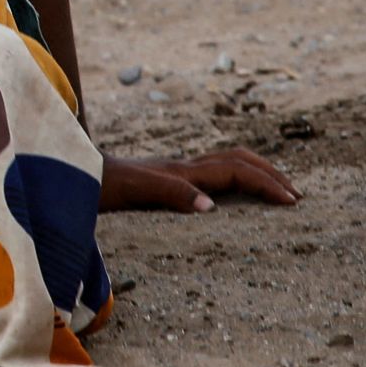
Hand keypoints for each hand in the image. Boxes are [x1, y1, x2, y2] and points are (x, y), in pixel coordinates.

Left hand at [101, 147, 298, 213]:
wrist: (68, 172)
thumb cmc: (96, 184)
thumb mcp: (131, 191)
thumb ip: (169, 193)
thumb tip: (212, 207)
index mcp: (181, 171)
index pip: (236, 171)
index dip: (266, 184)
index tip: (292, 203)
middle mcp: (181, 166)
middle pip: (237, 159)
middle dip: (270, 173)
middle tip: (296, 195)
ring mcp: (174, 169)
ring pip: (225, 160)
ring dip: (255, 171)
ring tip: (277, 189)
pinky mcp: (165, 176)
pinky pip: (210, 171)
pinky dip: (234, 176)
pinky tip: (232, 192)